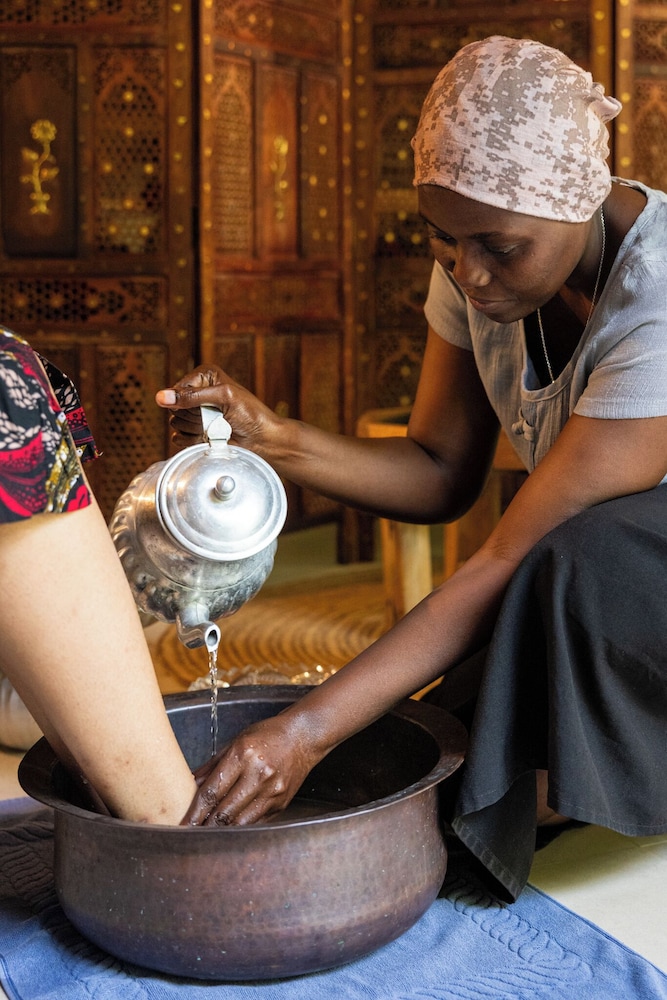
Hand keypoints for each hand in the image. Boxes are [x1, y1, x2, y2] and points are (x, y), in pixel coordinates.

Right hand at [155, 364, 280, 450]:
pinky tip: (209, 438)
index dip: (190, 400)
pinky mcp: (194, 433)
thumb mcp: (224, 397)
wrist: (262, 440)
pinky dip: (193, 440)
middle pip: (175, 407)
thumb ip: (192, 396)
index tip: (211, 404)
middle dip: (195, 415)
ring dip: (197, 428)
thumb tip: (162, 397)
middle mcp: (198, 393)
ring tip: (216, 427)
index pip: (177, 388)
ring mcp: (195, 414)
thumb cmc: (251, 415)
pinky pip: (178, 438)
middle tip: (216, 417)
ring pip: (175, 423)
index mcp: (204, 377)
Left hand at [182, 713, 317, 826]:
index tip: (182, 825)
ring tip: (206, 836)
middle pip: (225, 811)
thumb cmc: (267, 736)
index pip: (212, 791)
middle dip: (204, 827)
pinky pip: (256, 822)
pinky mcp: (281, 803)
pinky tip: (229, 830)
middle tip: (189, 835)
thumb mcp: (236, 742)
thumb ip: (212, 766)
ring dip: (221, 832)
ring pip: (240, 823)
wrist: (303, 737)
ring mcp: (272, 791)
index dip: (194, 813)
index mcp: (243, 755)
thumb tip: (189, 784)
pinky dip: (240, 828)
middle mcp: (258, 774)